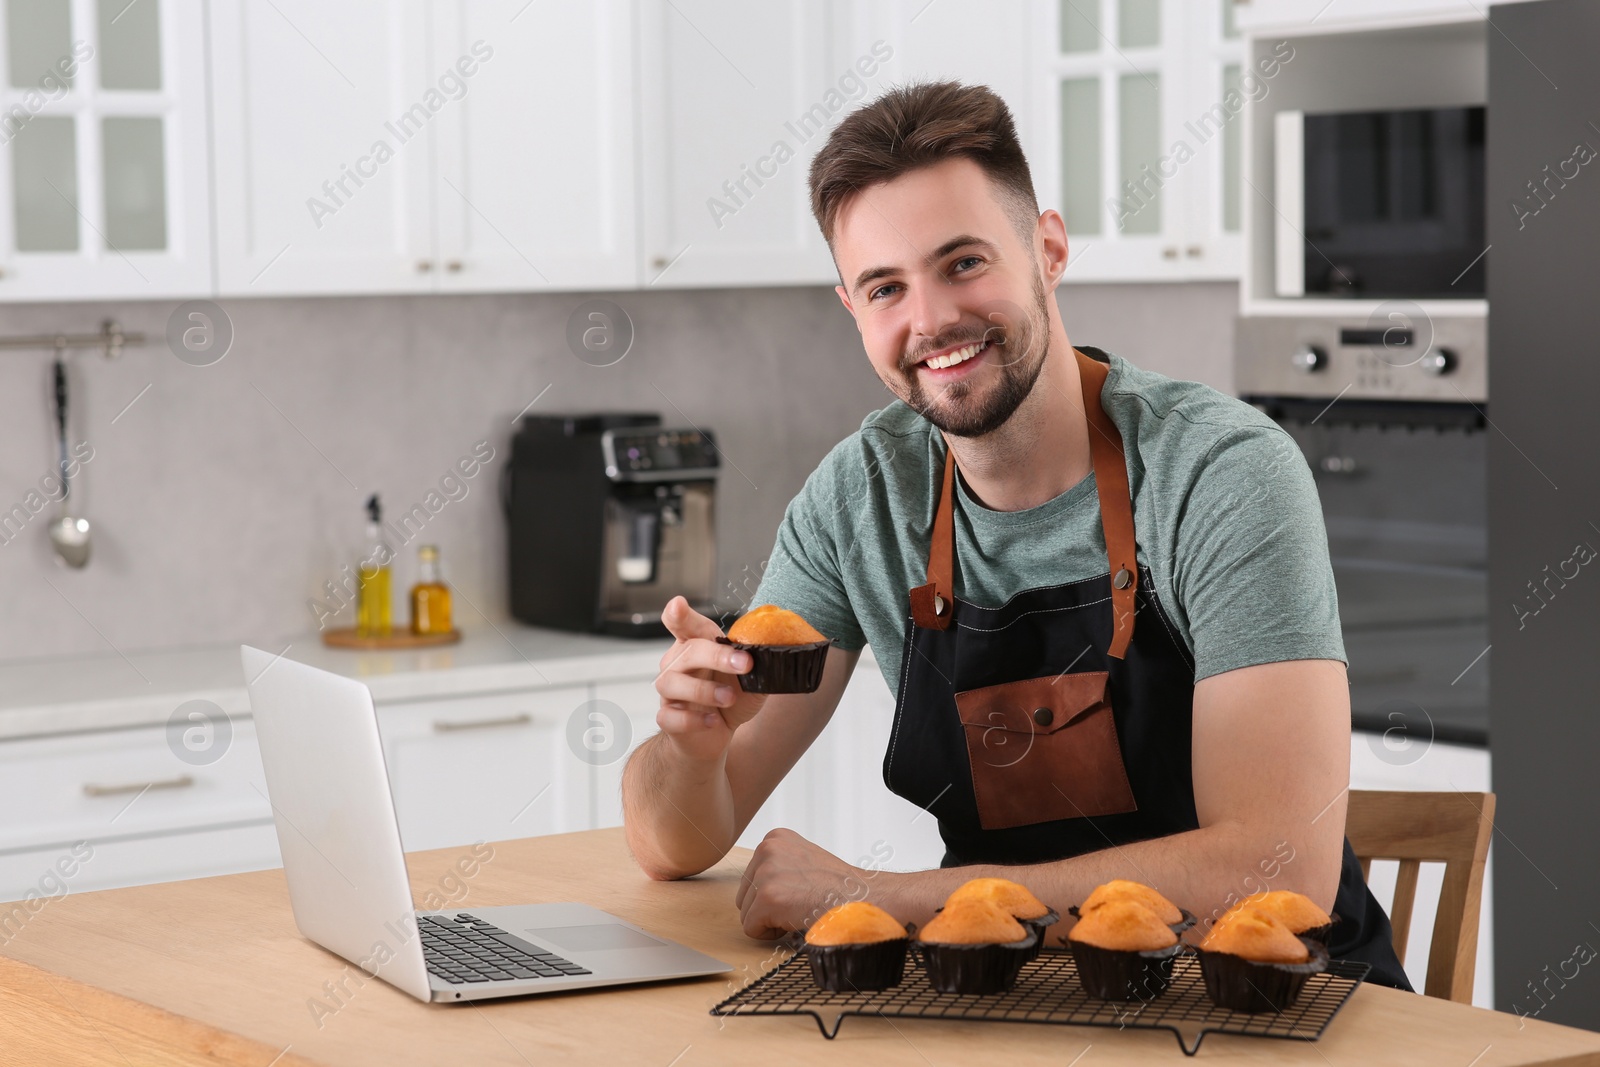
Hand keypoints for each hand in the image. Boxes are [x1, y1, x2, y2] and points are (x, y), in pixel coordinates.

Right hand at [654, 596, 767, 763]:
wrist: (714, 736)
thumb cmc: (730, 699)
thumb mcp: (751, 678)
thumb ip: (760, 661)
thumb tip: (780, 647)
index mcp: (697, 646)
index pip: (684, 624)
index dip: (678, 614)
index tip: (678, 603)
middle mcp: (678, 664)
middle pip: (688, 651)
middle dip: (717, 656)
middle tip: (745, 665)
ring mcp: (669, 691)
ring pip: (671, 683)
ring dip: (704, 690)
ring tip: (728, 699)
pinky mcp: (667, 717)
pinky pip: (671, 716)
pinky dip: (694, 720)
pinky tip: (713, 721)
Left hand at [735, 828, 868, 939]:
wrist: (860, 899)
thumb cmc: (837, 886)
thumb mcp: (804, 859)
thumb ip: (778, 865)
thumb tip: (755, 885)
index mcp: (774, 838)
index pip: (752, 877)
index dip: (775, 893)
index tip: (800, 890)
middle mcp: (766, 849)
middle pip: (745, 894)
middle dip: (768, 907)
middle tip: (799, 903)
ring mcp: (766, 873)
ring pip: (747, 912)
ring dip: (770, 920)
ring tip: (799, 909)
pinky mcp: (767, 898)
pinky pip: (751, 928)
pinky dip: (770, 934)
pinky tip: (793, 920)